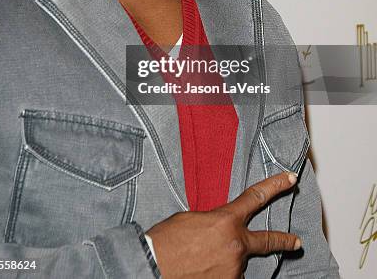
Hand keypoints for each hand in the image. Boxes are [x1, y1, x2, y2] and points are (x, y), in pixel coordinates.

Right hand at [146, 172, 299, 277]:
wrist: (153, 268)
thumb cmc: (166, 242)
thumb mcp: (191, 220)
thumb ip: (213, 221)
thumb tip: (220, 229)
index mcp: (226, 220)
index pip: (256, 197)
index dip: (275, 186)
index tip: (289, 180)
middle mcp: (236, 245)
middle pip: (268, 241)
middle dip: (284, 241)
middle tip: (296, 242)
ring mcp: (235, 270)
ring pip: (238, 263)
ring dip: (227, 261)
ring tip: (202, 261)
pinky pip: (230, 277)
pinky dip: (220, 273)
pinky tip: (204, 271)